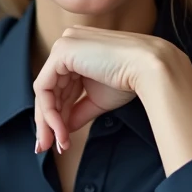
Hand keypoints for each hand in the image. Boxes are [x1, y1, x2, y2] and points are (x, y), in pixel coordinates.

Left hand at [33, 27, 174, 154]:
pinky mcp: (61, 52)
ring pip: (45, 91)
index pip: (61, 86)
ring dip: (50, 121)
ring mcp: (63, 46)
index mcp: (78, 51)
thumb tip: (64, 130)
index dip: (57, 114)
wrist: (147, 68)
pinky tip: (60, 130)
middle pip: (51, 89)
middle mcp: (68, 44)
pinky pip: (44, 87)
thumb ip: (78, 111)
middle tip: (47, 147)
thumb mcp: (97, 99)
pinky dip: (50, 112)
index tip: (60, 139)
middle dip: (49, 121)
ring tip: (60, 144)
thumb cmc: (129, 79)